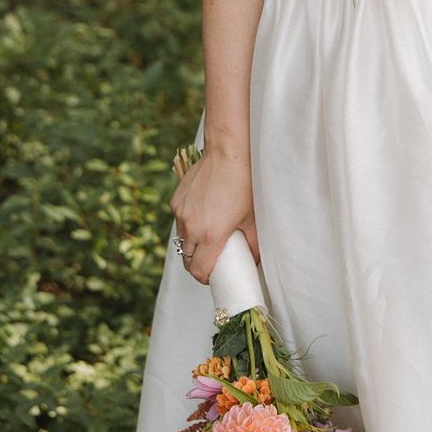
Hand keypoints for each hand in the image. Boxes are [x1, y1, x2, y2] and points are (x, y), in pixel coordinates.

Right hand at [169, 147, 259, 286]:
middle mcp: (191, 226)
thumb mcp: (253, 218)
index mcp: (210, 235)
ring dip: (192, 244)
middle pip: (187, 258)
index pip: (198, 270)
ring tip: (207, 238)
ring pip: (181, 239)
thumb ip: (254, 245)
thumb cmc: (244, 184)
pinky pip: (179, 221)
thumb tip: (255, 261)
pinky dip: (188, 224)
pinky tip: (203, 215)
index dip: (204, 278)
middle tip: (210, 261)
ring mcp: (180, 213)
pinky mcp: (176, 201)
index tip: (212, 277)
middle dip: (196, 264)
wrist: (227, 153)